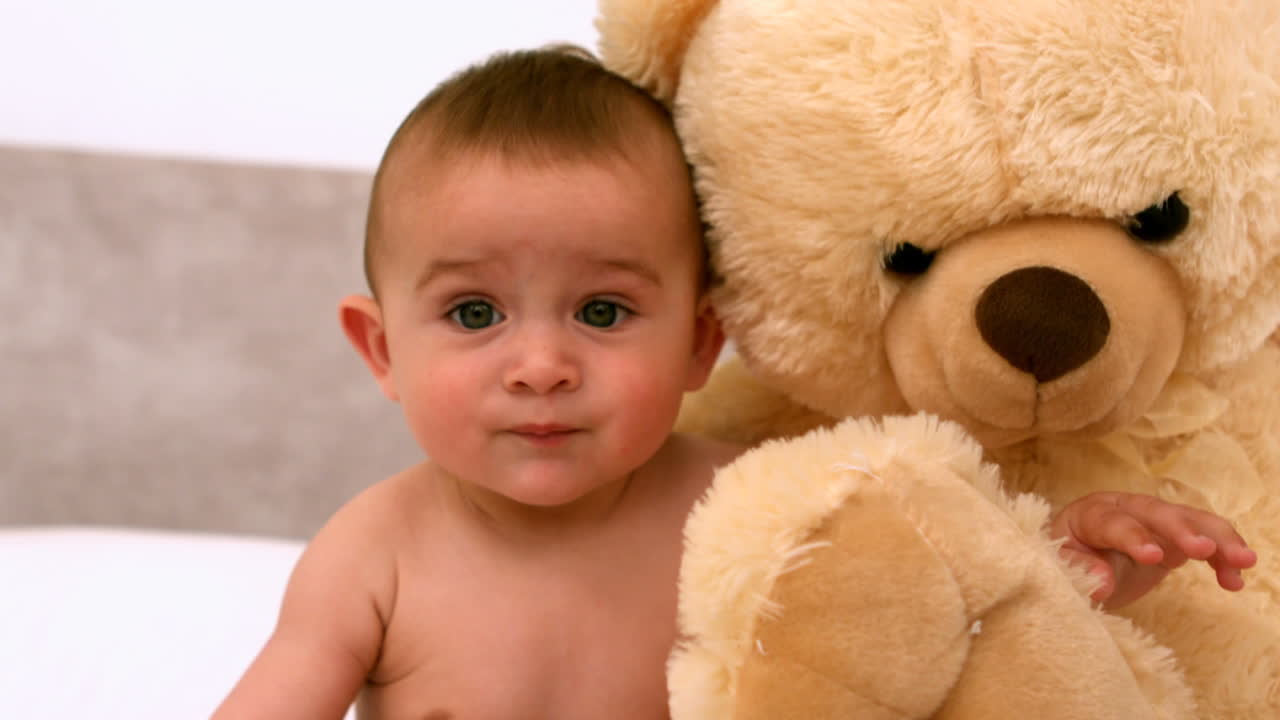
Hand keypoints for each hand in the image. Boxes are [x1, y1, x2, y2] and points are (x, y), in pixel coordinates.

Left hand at [1049, 491, 1256, 608]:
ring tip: (1244, 561)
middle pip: (1155, 513)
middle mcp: (1125, 508)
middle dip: (1181, 530)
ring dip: (1218, 538)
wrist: (1075, 561)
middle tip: (1206, 549)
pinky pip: (1202, 541)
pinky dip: (1221, 557)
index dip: (1132, 537)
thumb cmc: (1066, 562)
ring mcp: (1152, 520)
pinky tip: (1235, 580)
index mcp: (1090, 514)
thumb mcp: (1062, 568)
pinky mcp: (1172, 536)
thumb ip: (1078, 571)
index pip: (1112, 522)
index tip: (1152, 557)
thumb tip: (1102, 582)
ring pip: (1188, 520)